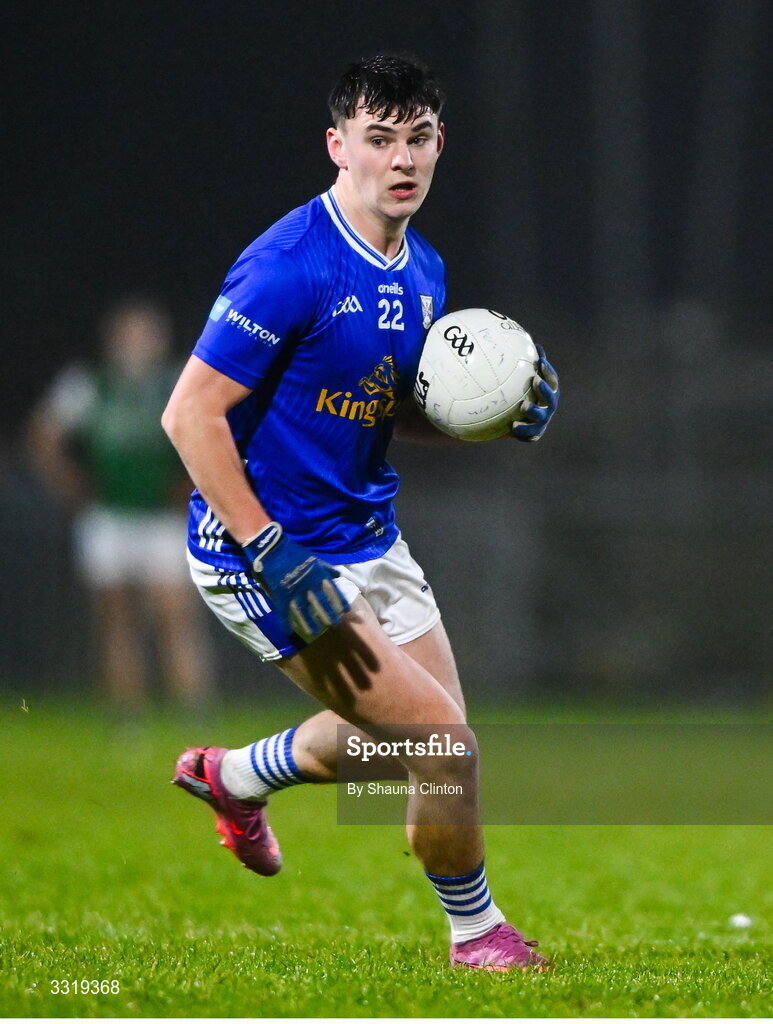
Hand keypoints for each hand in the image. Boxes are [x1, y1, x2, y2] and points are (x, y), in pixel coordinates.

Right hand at [242, 522, 349, 640]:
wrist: (273, 549)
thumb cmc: (294, 553)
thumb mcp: (314, 559)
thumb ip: (326, 568)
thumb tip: (339, 576)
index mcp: (318, 574)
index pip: (333, 590)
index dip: (340, 601)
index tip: (346, 611)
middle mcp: (309, 584)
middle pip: (321, 602)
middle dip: (328, 614)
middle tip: (335, 624)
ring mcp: (294, 591)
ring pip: (304, 610)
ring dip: (309, 622)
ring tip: (315, 632)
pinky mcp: (281, 594)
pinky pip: (283, 611)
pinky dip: (285, 623)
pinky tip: (288, 632)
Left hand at [511, 344, 558, 441]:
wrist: (516, 424)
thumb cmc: (521, 397)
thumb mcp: (524, 382)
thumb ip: (529, 366)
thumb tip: (530, 343)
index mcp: (549, 393)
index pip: (552, 380)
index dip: (548, 371)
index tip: (540, 361)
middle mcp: (548, 407)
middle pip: (551, 399)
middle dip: (544, 389)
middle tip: (535, 380)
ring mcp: (542, 422)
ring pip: (541, 419)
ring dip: (533, 411)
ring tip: (523, 406)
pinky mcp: (534, 435)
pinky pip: (529, 434)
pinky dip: (522, 432)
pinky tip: (512, 427)